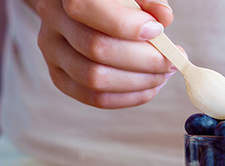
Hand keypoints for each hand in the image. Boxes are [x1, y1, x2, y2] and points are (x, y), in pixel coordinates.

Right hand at [33, 0, 179, 107]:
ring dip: (139, 81)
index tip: (158, 31)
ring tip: (164, 73)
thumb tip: (163, 17)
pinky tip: (150, 86)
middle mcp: (54, 21)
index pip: (87, 8)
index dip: (126, 24)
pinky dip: (129, 97)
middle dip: (144, 59)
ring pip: (95, 79)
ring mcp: (53, 51)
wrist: (85, 7)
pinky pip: (95, 98)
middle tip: (172, 60)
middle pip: (96, 49)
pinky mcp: (60, 76)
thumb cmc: (115, 0)